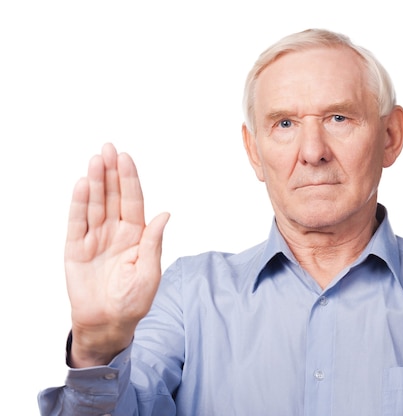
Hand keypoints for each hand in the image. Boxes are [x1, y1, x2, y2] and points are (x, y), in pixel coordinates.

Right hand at [65, 143, 168, 366]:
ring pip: (94, 204)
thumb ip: (153, 242)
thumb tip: (165, 214)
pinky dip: (79, 204)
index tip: (126, 157)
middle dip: (111, 172)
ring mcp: (95, 238)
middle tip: (108, 148)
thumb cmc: (133, 300)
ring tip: (95, 160)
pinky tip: (82, 185)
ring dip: (95, 182)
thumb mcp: (149, 272)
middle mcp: (115, 231)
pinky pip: (77, 222)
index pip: (132, 201)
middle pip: (112, 196)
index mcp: (136, 234)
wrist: (108, 323)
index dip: (129, 179)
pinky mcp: (76, 248)